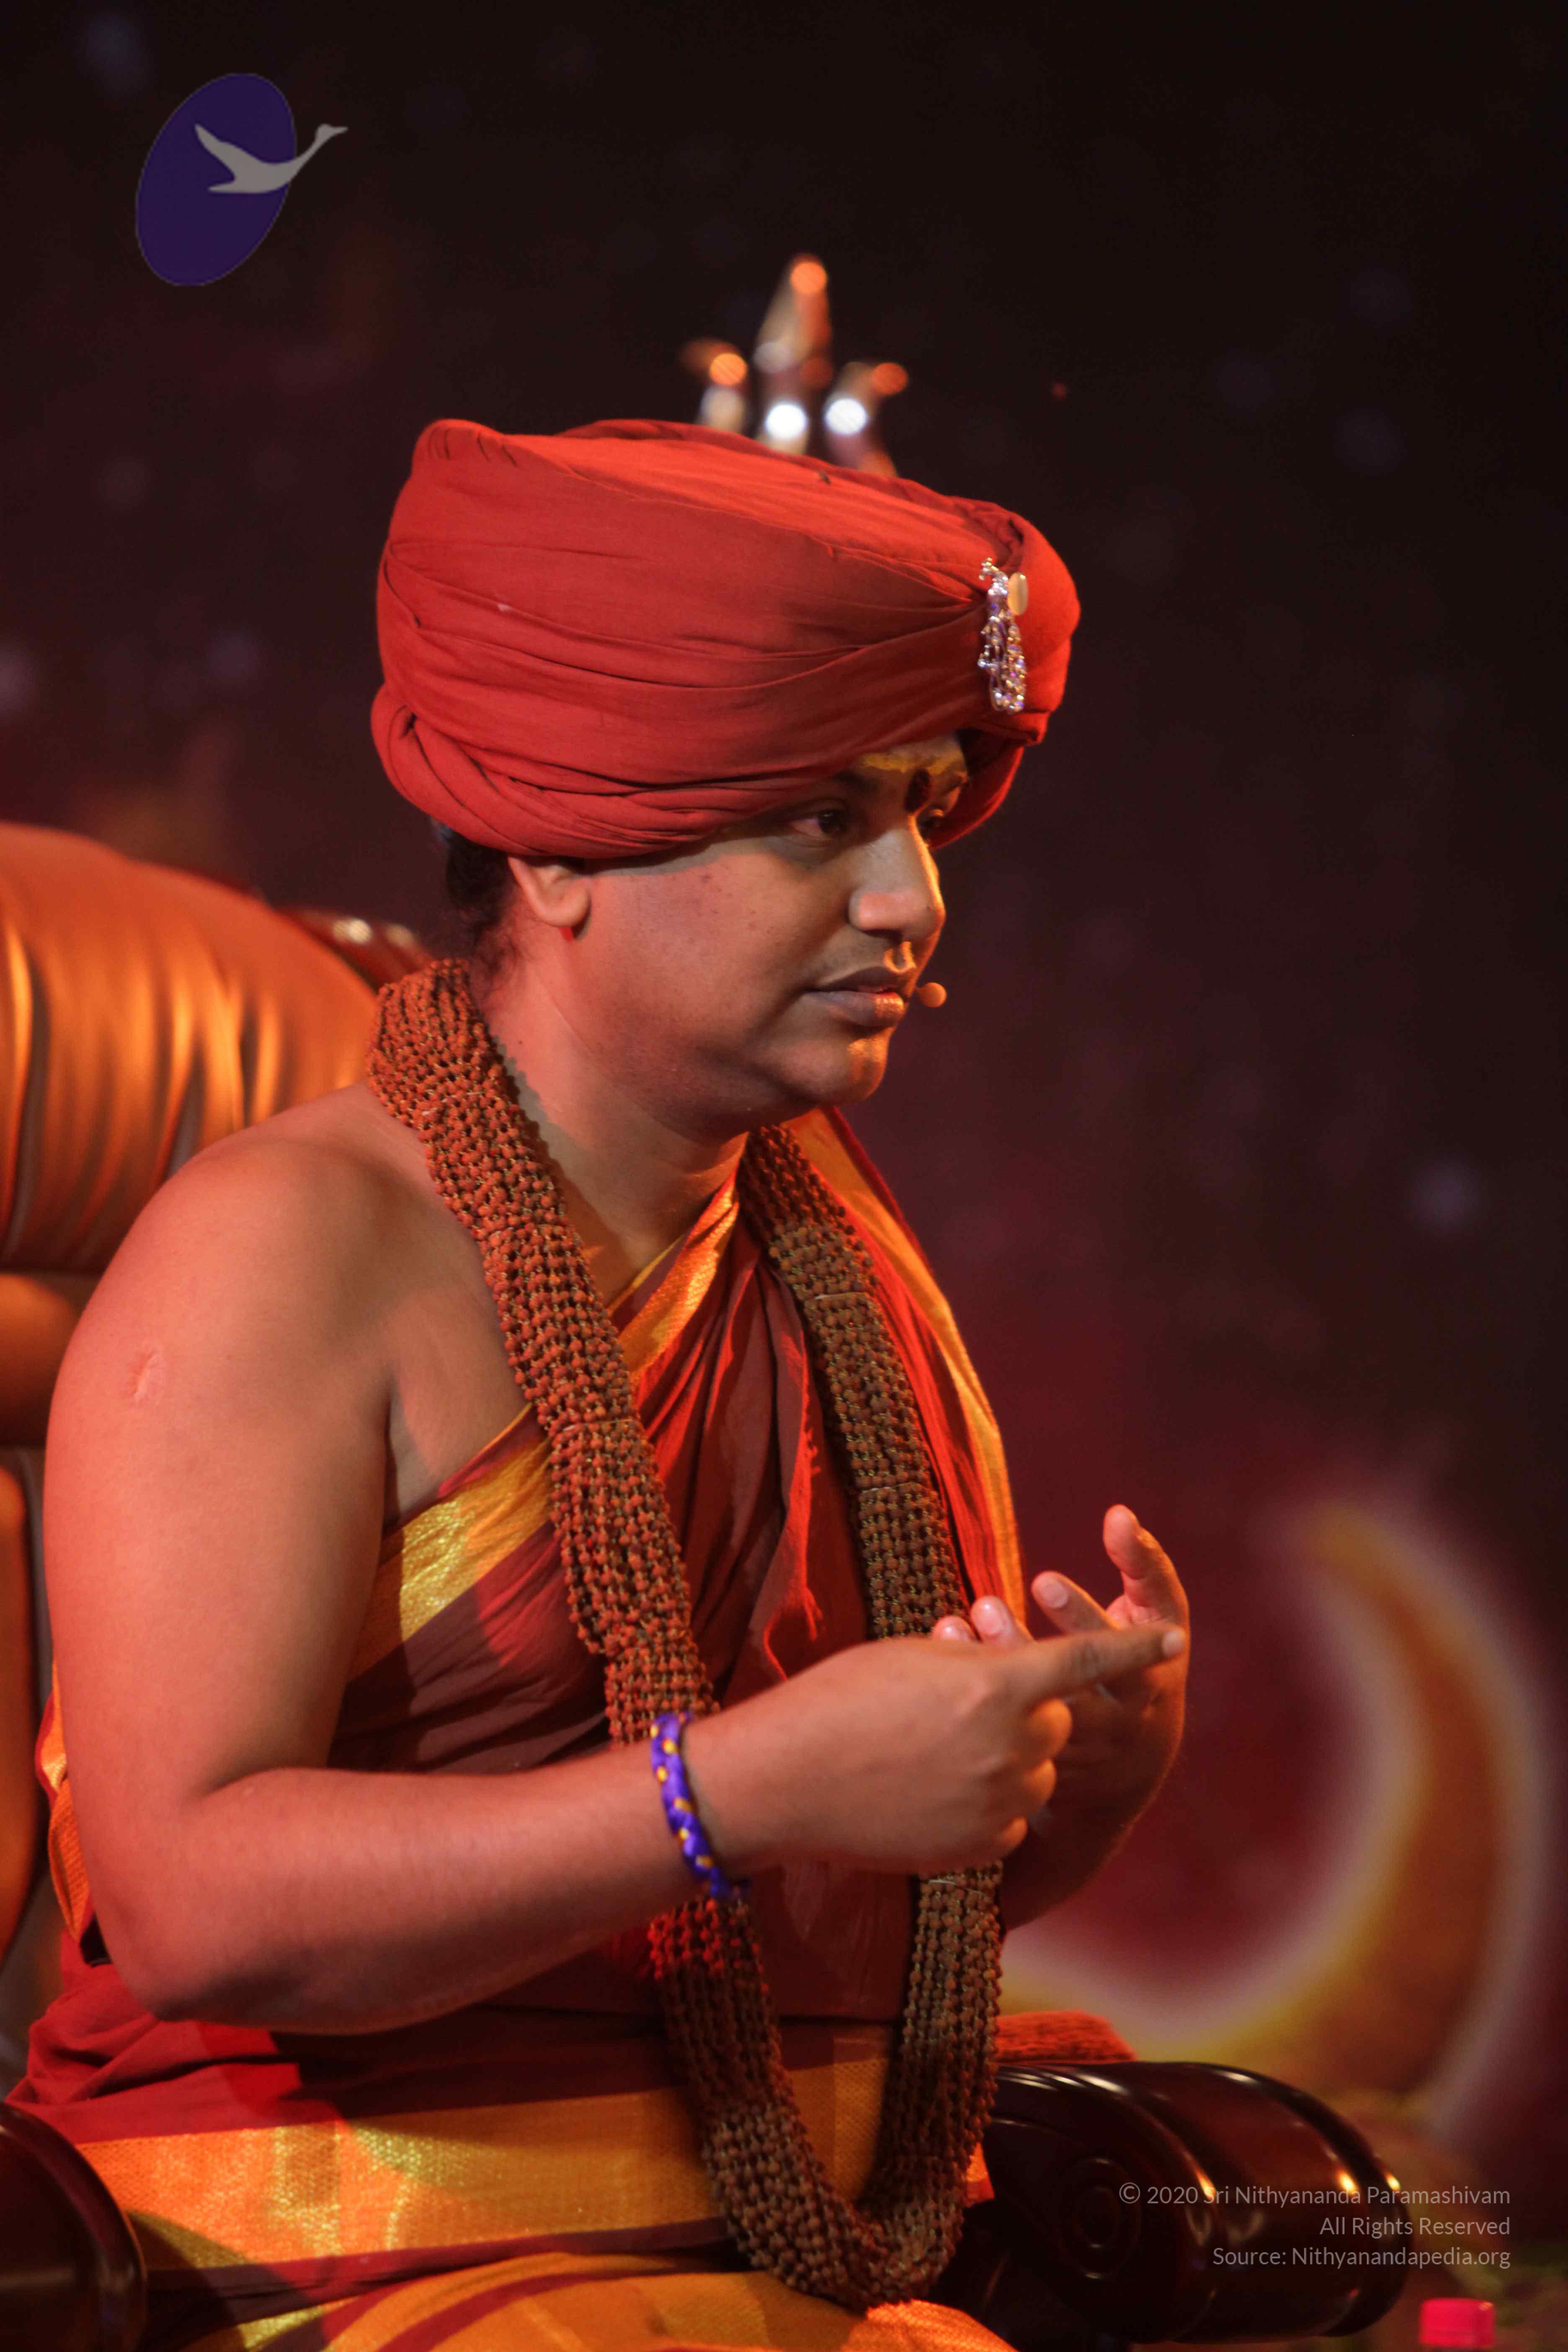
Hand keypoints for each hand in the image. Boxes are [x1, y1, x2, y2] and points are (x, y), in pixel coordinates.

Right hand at [688, 1610, 1184, 1881]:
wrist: (788, 1781)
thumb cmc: (840, 1701)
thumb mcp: (912, 1658)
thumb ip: (974, 1663)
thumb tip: (1003, 1666)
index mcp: (998, 1685)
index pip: (1086, 1660)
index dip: (1133, 1645)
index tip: (1176, 1640)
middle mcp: (1011, 1745)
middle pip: (1057, 1723)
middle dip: (1026, 1711)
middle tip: (965, 1705)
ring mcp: (999, 1803)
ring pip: (1037, 1774)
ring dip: (1007, 1760)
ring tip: (937, 1752)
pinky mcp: (981, 1847)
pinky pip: (1009, 1821)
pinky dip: (985, 1806)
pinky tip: (929, 1795)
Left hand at [932, 1506, 1188, 1833]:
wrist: (1133, 1766)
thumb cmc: (1138, 1664)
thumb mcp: (1153, 1618)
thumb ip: (1142, 1566)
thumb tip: (1118, 1513)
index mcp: (1157, 1673)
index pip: (1131, 1646)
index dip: (1086, 1615)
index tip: (1040, 1582)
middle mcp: (1130, 1718)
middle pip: (1080, 1688)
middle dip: (1027, 1645)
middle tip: (987, 1603)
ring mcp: (1092, 1754)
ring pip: (1040, 1717)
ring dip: (998, 1671)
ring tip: (961, 1626)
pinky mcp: (1056, 1779)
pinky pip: (1014, 1742)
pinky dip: (980, 1703)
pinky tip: (944, 1664)